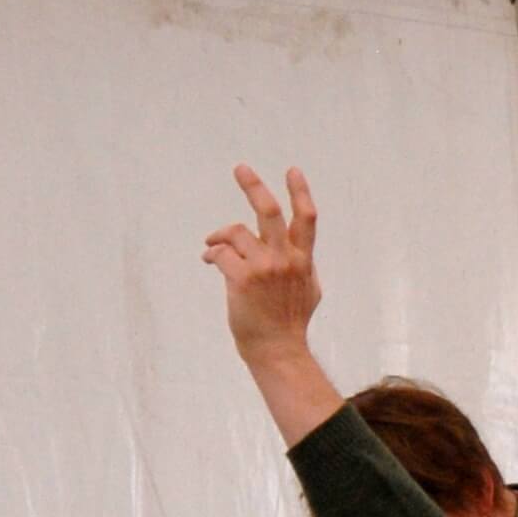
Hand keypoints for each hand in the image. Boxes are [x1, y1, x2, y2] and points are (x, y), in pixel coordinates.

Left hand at [203, 165, 343, 440]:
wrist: (277, 348)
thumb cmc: (290, 321)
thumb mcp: (308, 289)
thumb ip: (301, 265)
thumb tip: (294, 250)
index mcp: (303, 260)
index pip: (306, 219)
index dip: (300, 192)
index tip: (292, 170)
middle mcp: (286, 260)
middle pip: (269, 212)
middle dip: (254, 186)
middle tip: (240, 168)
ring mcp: (265, 269)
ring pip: (235, 232)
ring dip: (219, 236)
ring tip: (212, 244)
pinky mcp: (243, 279)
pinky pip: (219, 253)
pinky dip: (211, 254)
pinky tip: (209, 261)